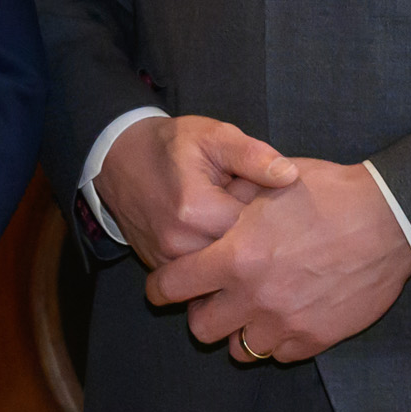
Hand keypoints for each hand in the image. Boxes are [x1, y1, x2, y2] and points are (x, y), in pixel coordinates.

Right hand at [97, 114, 297, 266]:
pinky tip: (219, 237)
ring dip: (236, 253)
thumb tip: (289, 176)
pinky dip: (215, 260)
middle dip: (255, 237)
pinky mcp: (161, 268)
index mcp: (196, 210)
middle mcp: (179, 243)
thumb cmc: (172, 145)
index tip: (268, 197)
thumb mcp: (214, 136)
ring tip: (238, 224)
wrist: (120, 159)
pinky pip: (201, 275)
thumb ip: (253, 156)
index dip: (271, 213)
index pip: (256, 228)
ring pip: (222, 271)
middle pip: (241, 256)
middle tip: (257, 212)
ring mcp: (168, 260)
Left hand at [154, 160, 410, 364]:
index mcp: (237, 256)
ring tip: (252, 309)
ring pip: (240, 350)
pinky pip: (279, 354)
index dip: (160, 287)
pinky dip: (276, 339)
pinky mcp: (315, 339)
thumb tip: (209, 206)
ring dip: (239, 331)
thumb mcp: (272, 185)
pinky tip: (286, 315)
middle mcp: (255, 296)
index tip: (162, 288)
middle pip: (201, 329)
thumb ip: (232, 202)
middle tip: (214, 298)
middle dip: (201, 313)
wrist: (390, 220)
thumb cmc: (330, 194)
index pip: (174, 286)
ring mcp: (286, 323)